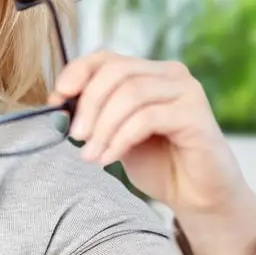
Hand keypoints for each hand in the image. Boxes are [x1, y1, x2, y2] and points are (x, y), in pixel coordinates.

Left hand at [51, 51, 255, 254]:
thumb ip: (97, 114)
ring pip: (131, 93)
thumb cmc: (160, 164)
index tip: (56, 101)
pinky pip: (147, 117)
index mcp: (150, 72)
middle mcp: (171, 74)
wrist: (199, 196)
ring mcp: (186, 91)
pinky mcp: (196, 115)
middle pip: (117, 71)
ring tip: (90, 156)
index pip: (106, 57)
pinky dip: (120, 138)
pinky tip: (109, 158)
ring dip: (103, 126)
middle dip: (88, 103)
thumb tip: (59, 103)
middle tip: (74, 136)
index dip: (76, 74)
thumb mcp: (118, 133)